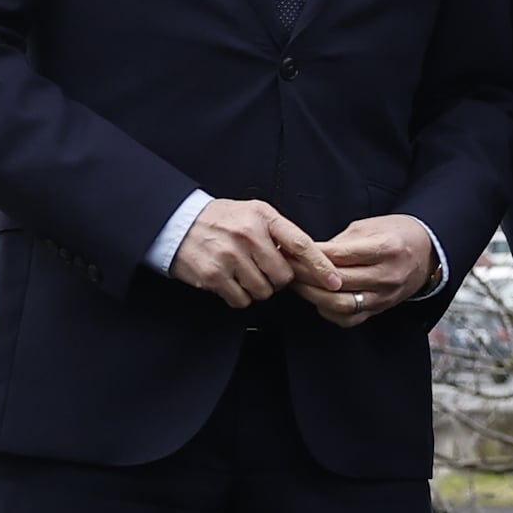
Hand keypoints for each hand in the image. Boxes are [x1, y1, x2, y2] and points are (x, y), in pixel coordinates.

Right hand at [171, 198, 334, 310]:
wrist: (177, 223)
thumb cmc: (221, 220)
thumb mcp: (253, 212)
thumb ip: (279, 231)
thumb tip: (309, 257)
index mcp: (263, 217)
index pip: (300, 243)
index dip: (320, 266)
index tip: (335, 281)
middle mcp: (248, 235)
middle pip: (283, 277)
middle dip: (277, 279)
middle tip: (262, 269)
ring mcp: (230, 256)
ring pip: (263, 291)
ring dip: (257, 288)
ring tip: (243, 272)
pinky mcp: (213, 276)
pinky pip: (241, 300)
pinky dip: (239, 296)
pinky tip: (230, 281)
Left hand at [294, 213, 439, 326]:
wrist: (427, 252)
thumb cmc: (396, 234)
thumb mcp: (370, 227)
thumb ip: (341, 242)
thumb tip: (309, 253)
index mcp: (386, 248)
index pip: (340, 255)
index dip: (311, 255)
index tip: (292, 251)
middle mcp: (387, 275)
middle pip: (337, 281)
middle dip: (306, 275)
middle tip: (287, 268)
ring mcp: (385, 295)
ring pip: (341, 304)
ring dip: (313, 296)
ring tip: (297, 285)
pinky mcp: (381, 309)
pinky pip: (350, 318)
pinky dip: (329, 312)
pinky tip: (318, 300)